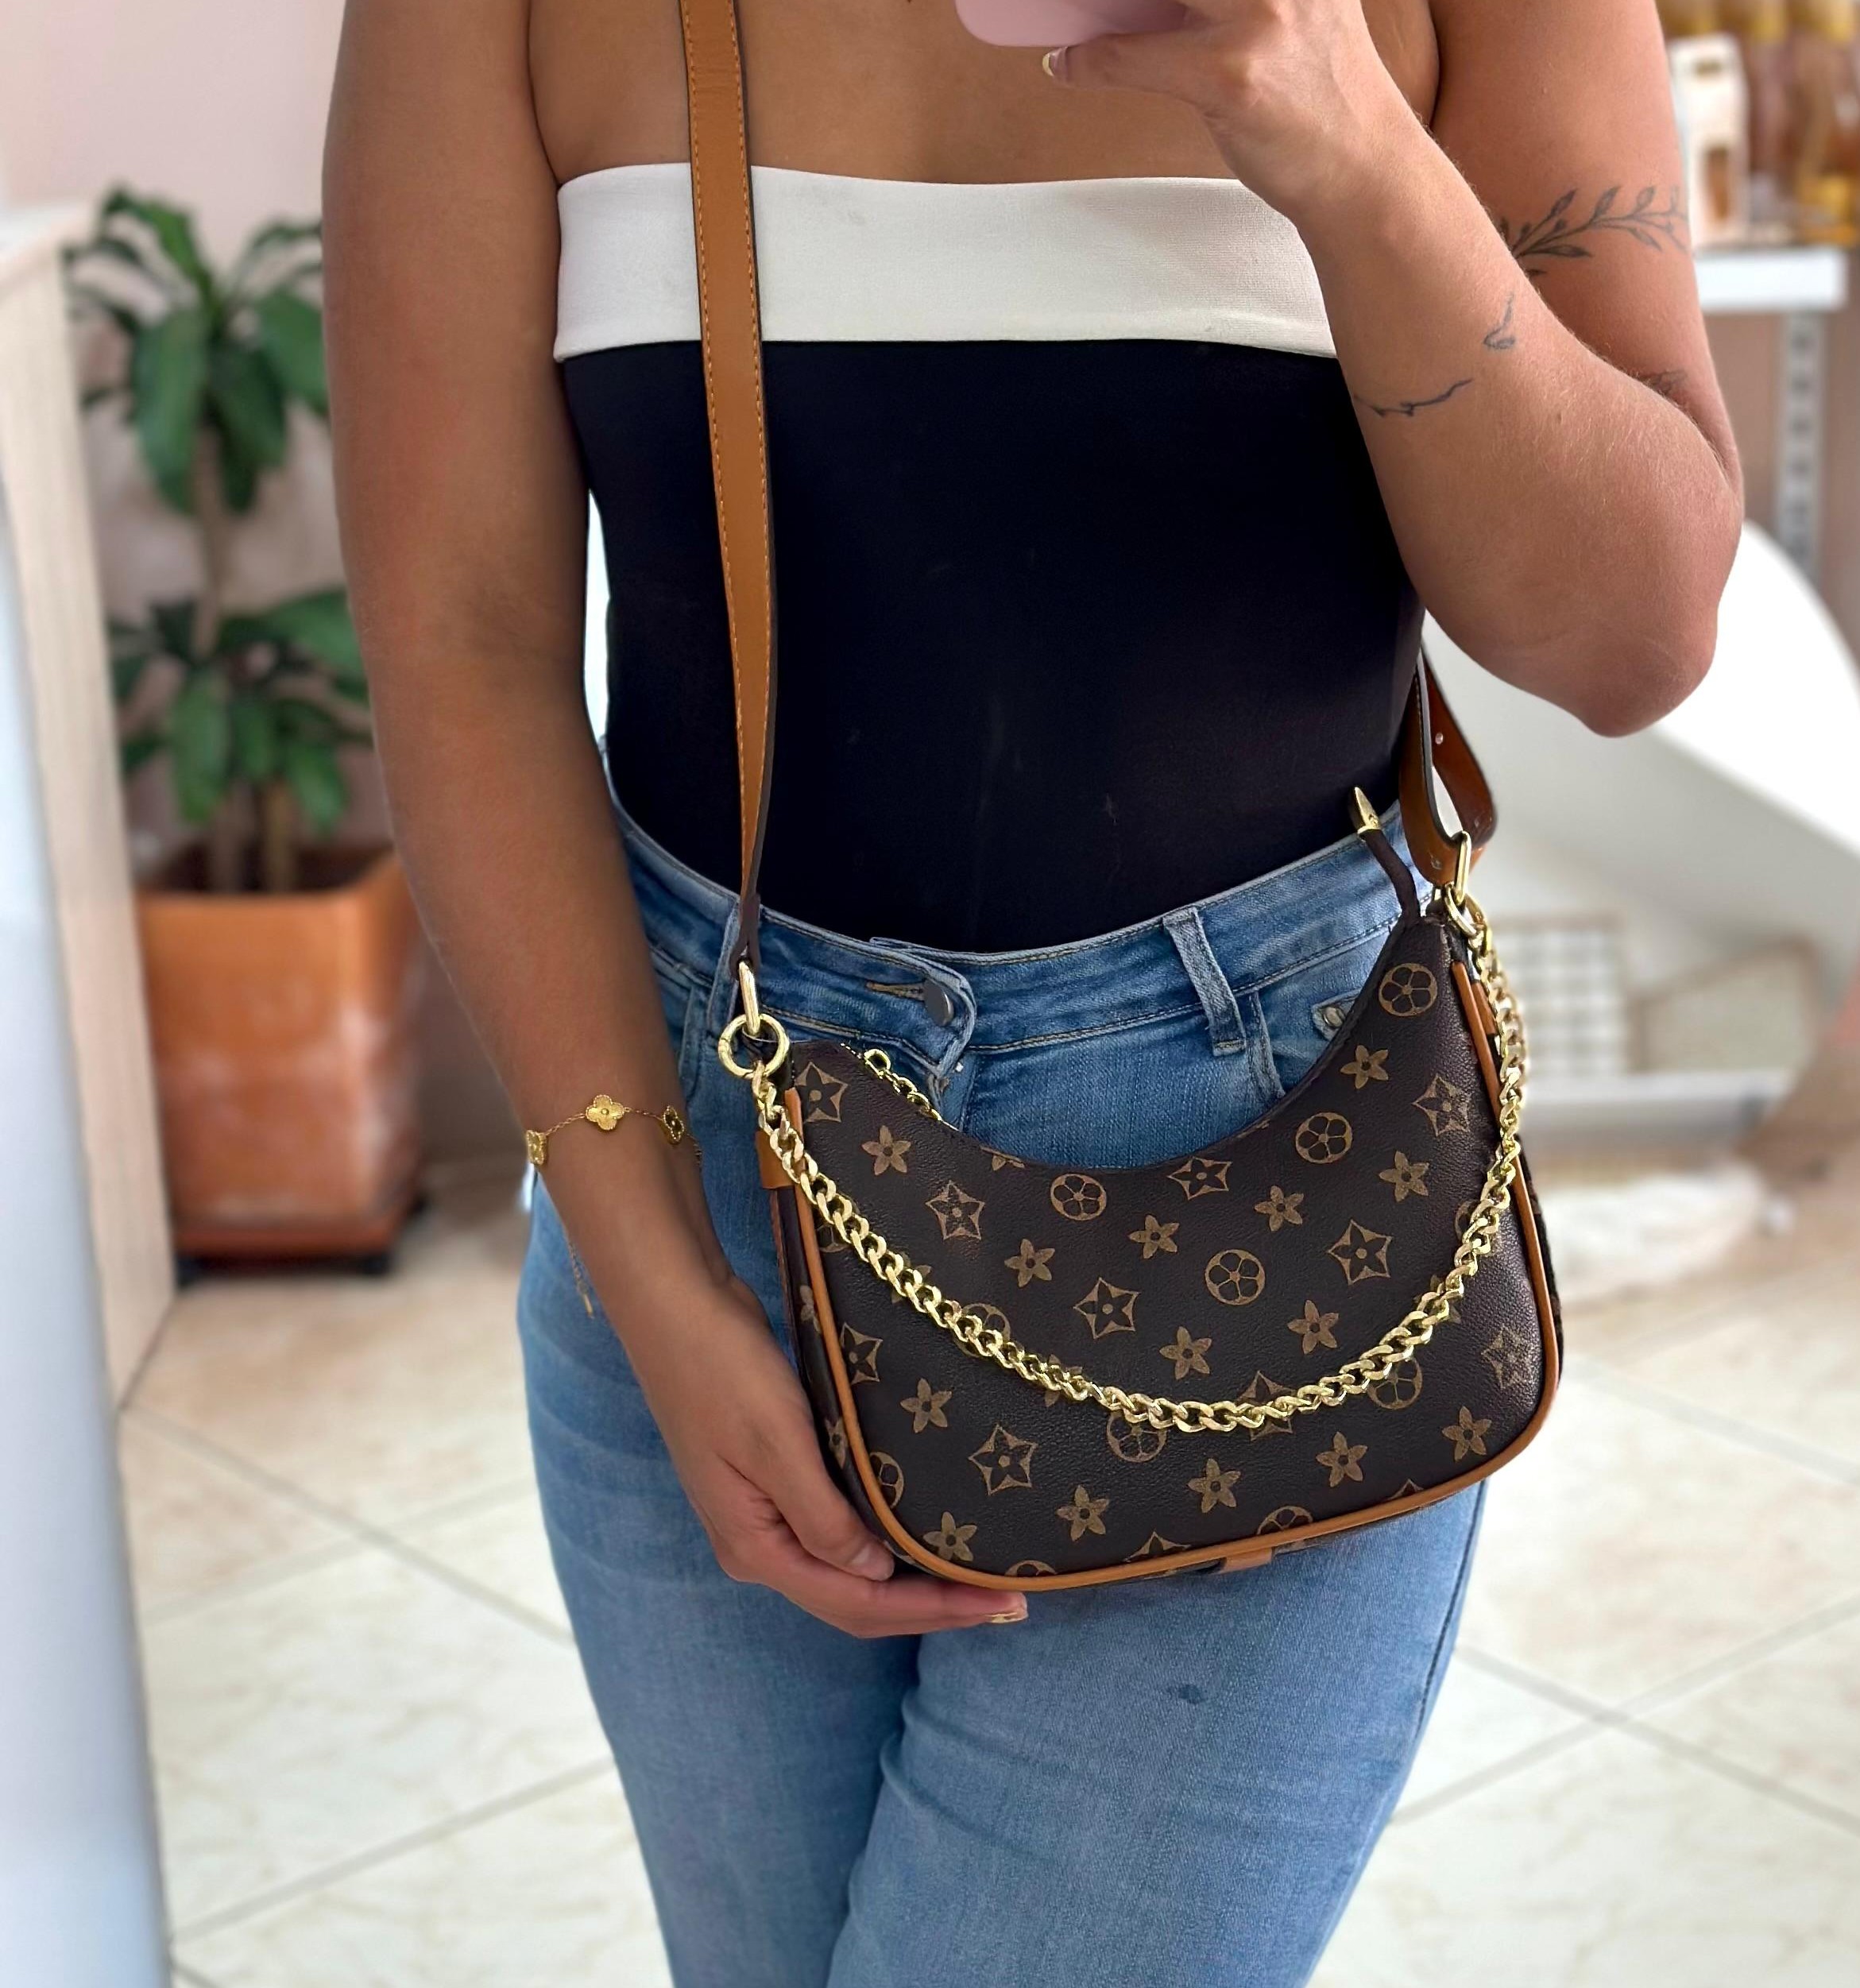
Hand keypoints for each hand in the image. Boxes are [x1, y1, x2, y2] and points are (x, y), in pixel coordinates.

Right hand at [620, 1269, 1027, 1636]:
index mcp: (756, 1547)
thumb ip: (825, 1518)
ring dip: (911, 1582)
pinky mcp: (772, 1481)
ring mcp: (762, 1515)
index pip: (859, 1604)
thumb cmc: (722, 1370)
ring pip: (848, 1572)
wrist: (675, 1306)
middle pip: (856, 1601)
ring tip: (976, 1579)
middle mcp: (757, 1544)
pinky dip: (885, 1546)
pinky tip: (919, 1534)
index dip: (932, 1610)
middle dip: (931, 1606)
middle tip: (1007, 1602)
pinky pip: (838, 1534)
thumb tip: (877, 1574)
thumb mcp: (778, 1444)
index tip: (998, 1604)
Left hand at [1046, 0, 1417, 226]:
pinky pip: (1133, 54)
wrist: (1363, 168)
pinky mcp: (1232, 75)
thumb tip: (1140, 1)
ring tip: (1069, 9)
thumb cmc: (1320, 89)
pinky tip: (1071, 63)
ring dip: (1095, 1)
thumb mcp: (1291, 4)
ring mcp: (1260, 14)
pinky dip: (1091, 60)